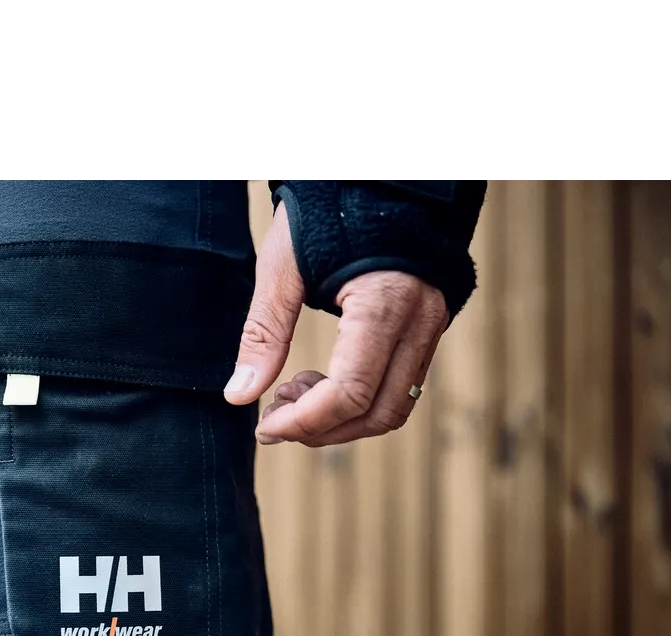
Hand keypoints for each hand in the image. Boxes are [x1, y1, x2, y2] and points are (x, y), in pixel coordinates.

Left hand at [223, 201, 449, 446]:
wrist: (381, 171)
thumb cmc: (326, 209)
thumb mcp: (283, 267)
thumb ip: (263, 333)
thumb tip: (239, 395)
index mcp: (384, 304)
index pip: (350, 394)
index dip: (304, 422)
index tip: (264, 425)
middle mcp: (419, 322)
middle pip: (378, 413)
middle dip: (321, 429)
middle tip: (274, 417)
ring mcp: (431, 328)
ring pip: (394, 408)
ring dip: (340, 420)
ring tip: (292, 394)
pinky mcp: (428, 329)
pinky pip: (400, 387)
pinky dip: (358, 401)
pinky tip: (318, 381)